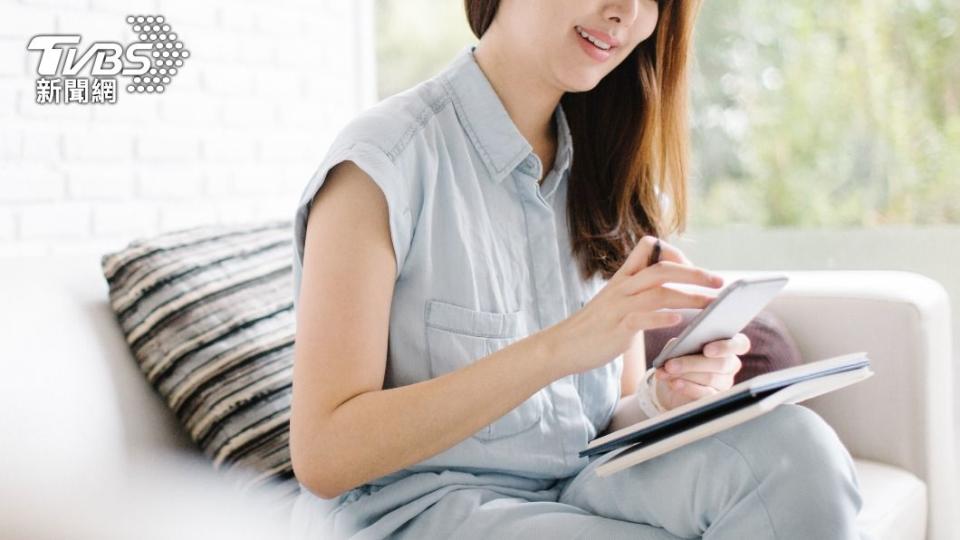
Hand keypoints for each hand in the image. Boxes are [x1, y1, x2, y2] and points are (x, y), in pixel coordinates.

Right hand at [548, 236, 724, 378]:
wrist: (562, 345)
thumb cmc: (592, 326)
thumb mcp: (614, 300)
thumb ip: (636, 291)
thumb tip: (661, 288)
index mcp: (623, 278)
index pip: (649, 248)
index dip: (674, 253)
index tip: (692, 268)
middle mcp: (623, 288)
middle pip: (662, 269)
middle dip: (695, 274)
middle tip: (718, 282)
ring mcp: (619, 307)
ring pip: (658, 293)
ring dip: (689, 297)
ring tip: (711, 304)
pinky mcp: (616, 328)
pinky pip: (641, 318)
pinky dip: (661, 318)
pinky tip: (678, 321)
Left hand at [653, 333, 749, 410]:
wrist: (670, 383)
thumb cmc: (679, 358)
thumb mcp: (678, 348)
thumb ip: (680, 343)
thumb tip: (678, 345)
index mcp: (727, 346)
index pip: (740, 344)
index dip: (726, 346)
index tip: (707, 350)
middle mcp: (731, 364)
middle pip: (721, 363)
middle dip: (693, 363)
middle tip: (670, 364)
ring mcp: (725, 383)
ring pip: (711, 378)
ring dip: (685, 374)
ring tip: (667, 372)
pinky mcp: (715, 398)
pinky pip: (705, 394)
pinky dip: (687, 387)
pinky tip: (674, 383)